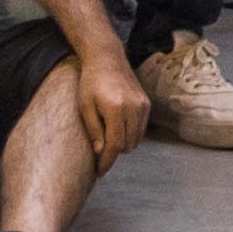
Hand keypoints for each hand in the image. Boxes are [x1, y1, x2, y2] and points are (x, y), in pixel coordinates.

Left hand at [69, 46, 148, 166]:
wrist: (107, 59)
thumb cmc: (91, 83)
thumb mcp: (85, 107)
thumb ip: (94, 131)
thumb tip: (101, 153)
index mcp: (115, 109)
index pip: (114, 145)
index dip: (106, 162)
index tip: (99, 172)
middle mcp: (133, 108)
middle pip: (126, 145)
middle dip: (113, 153)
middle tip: (100, 154)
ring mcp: (143, 105)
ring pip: (136, 140)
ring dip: (123, 145)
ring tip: (108, 139)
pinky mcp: (147, 103)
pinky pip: (141, 129)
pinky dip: (131, 134)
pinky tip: (118, 129)